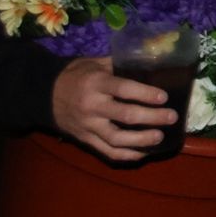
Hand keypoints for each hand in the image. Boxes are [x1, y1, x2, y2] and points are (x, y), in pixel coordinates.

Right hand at [50, 56, 175, 161]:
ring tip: (160, 137)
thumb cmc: (76, 75)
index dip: (145, 94)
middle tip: (172, 117)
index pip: (124, 89)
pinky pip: (108, 152)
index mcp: (96, 83)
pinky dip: (127, 155)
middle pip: (125, 116)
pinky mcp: (85, 140)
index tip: (164, 97)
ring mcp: (88, 126)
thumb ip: (120, 64)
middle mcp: (92, 106)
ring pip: (117, 139)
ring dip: (142, 140)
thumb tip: (151, 61)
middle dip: (152, 118)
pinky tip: (144, 152)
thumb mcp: (95, 63)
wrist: (43, 94)